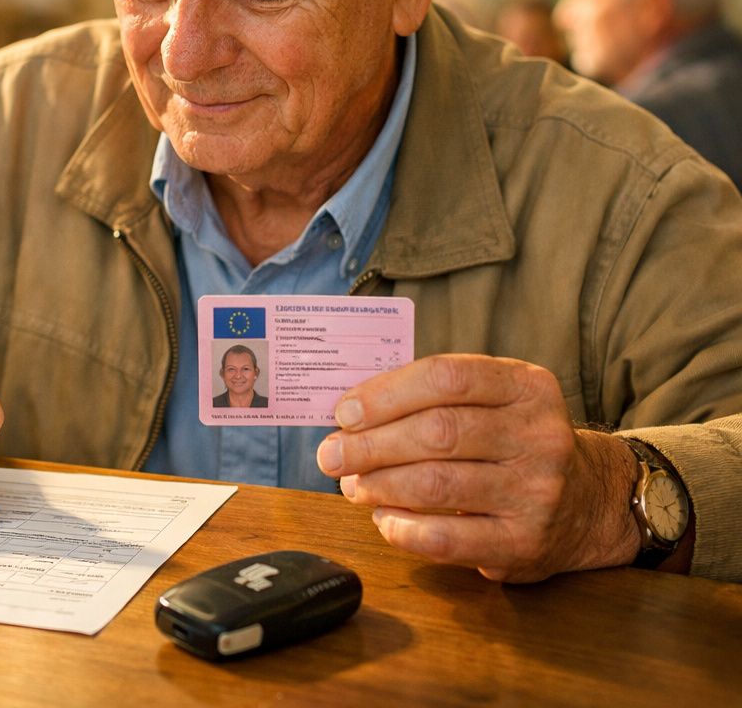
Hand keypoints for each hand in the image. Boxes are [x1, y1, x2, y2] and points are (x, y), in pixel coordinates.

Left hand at [316, 354, 638, 582]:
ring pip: (437, 484)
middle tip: (330, 454)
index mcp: (527, 387)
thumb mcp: (495, 400)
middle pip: (437, 432)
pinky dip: (404, 529)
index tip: (345, 412)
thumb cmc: (514, 441)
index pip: (446, 377)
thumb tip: (351, 414)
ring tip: (351, 485)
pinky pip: (449, 538)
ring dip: (380, 485)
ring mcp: (537, 492)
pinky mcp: (525, 543)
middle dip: (370, 444)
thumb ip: (434, 397)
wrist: (589, 501)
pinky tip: (383, 519)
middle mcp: (539, 436)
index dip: (386, 393)